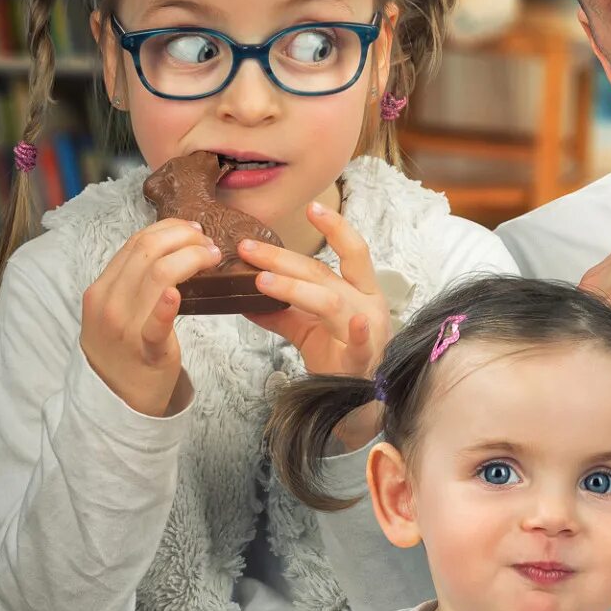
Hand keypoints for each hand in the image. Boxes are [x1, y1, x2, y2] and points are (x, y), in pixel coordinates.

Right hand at [79, 218, 222, 415]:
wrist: (115, 398)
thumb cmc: (125, 349)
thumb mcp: (116, 310)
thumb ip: (132, 284)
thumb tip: (168, 251)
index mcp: (101, 289)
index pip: (135, 243)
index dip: (168, 229)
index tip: (193, 229)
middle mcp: (109, 303)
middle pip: (146, 252)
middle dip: (184, 238)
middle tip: (208, 243)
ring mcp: (124, 327)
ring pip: (156, 276)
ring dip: (190, 258)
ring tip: (212, 258)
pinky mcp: (147, 351)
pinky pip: (155, 325)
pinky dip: (165, 306)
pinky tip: (177, 294)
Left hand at [237, 200, 390, 377]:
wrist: (355, 404)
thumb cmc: (338, 359)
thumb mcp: (308, 328)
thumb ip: (282, 311)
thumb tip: (242, 294)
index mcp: (361, 292)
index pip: (352, 252)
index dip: (335, 228)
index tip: (312, 207)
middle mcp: (367, 305)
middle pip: (324, 274)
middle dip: (283, 259)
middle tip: (247, 249)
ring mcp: (367, 332)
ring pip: (331, 303)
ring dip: (294, 289)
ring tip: (260, 281)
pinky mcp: (361, 361)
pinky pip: (360, 344)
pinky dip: (357, 333)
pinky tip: (352, 323)